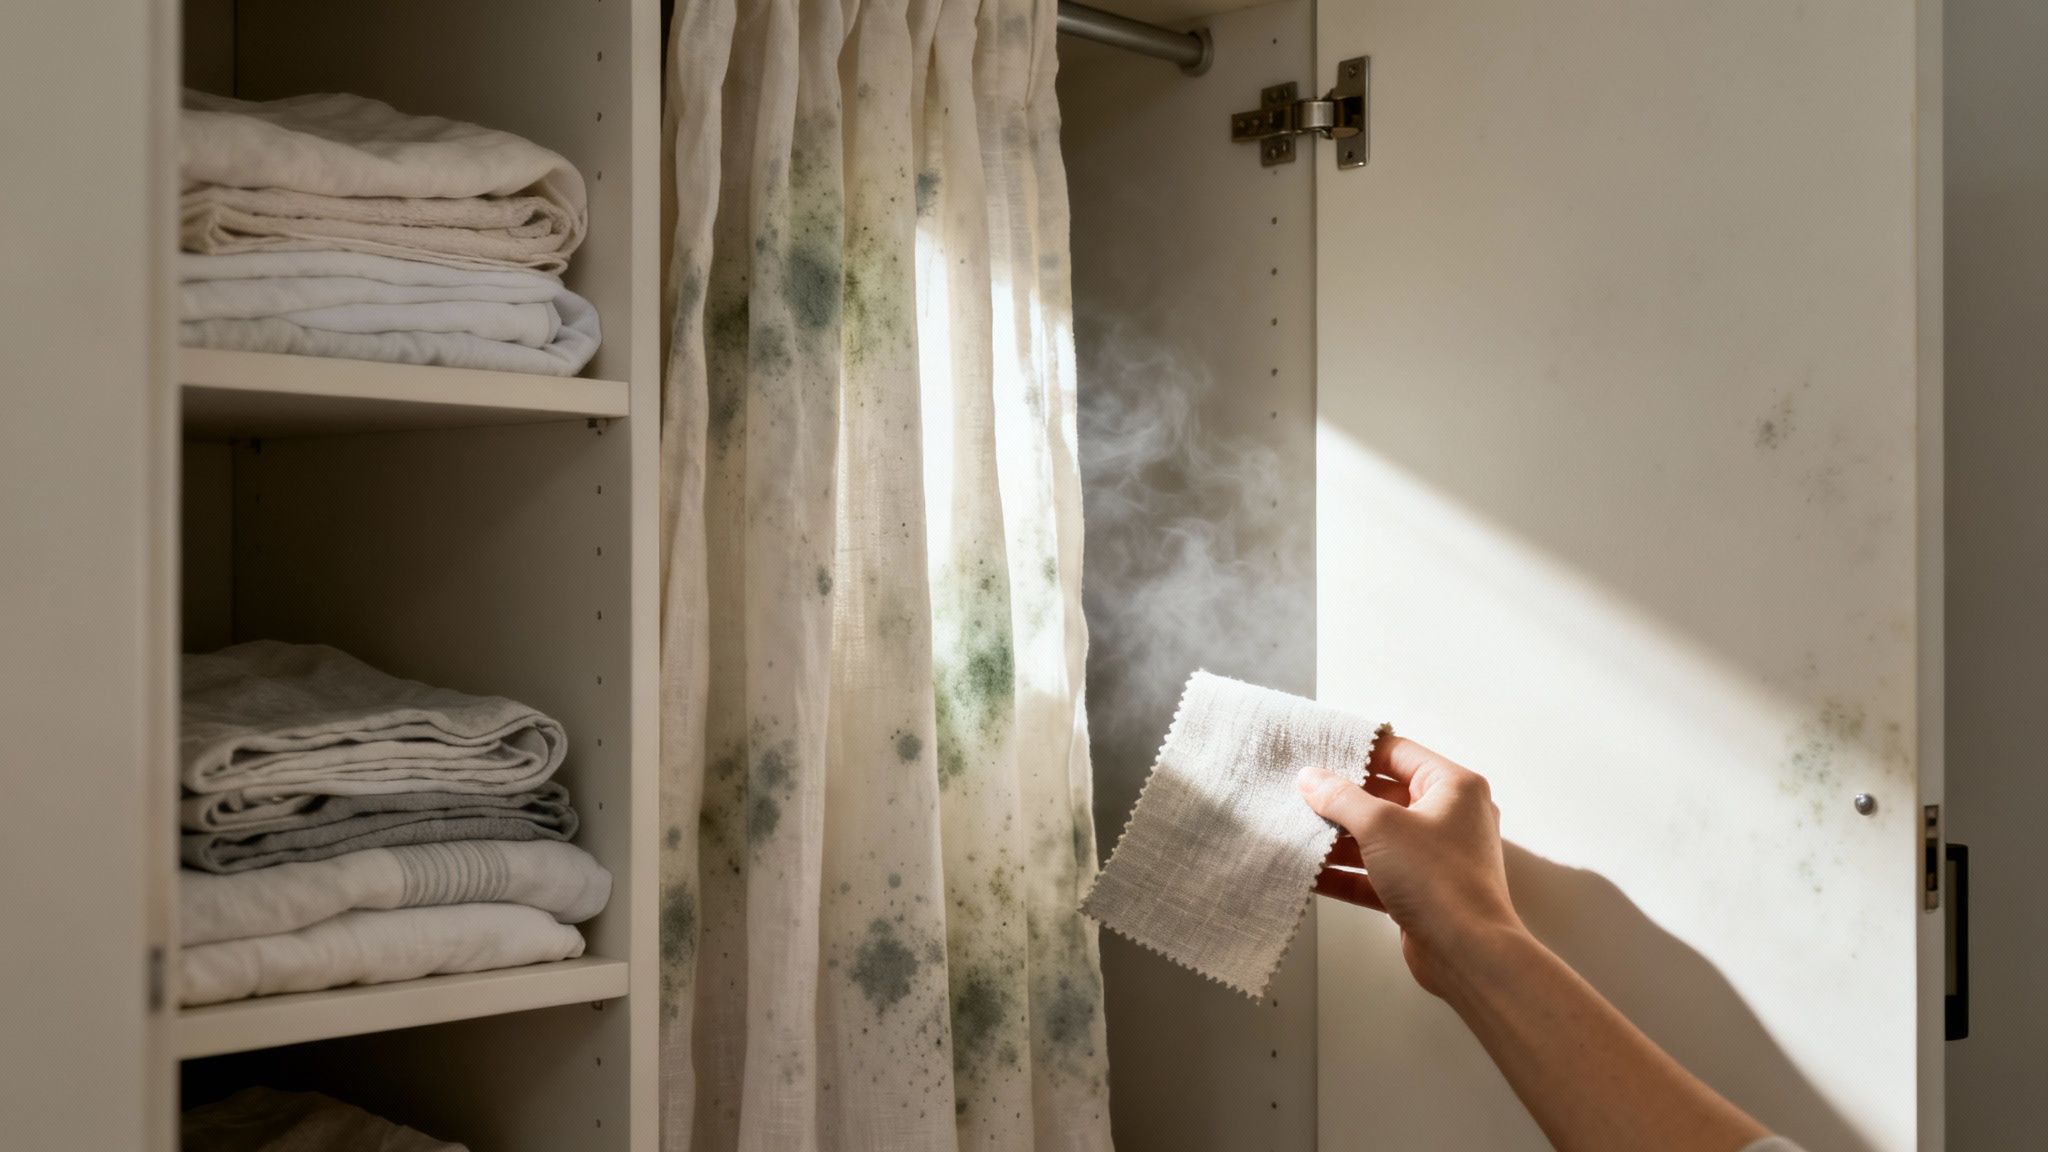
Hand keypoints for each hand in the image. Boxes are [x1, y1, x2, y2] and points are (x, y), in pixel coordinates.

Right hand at [1297, 736, 1526, 997]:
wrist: (1467, 953)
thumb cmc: (1440, 881)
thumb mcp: (1381, 826)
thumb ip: (1341, 797)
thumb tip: (1313, 778)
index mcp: (1453, 787)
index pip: (1398, 753)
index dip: (1357, 751)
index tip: (1319, 752)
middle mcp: (1449, 816)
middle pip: (1385, 795)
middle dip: (1341, 800)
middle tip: (1301, 795)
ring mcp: (1436, 856)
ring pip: (1379, 837)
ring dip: (1339, 838)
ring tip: (1299, 834)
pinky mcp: (1421, 890)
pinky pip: (1377, 873)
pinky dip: (1347, 873)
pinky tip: (1312, 874)